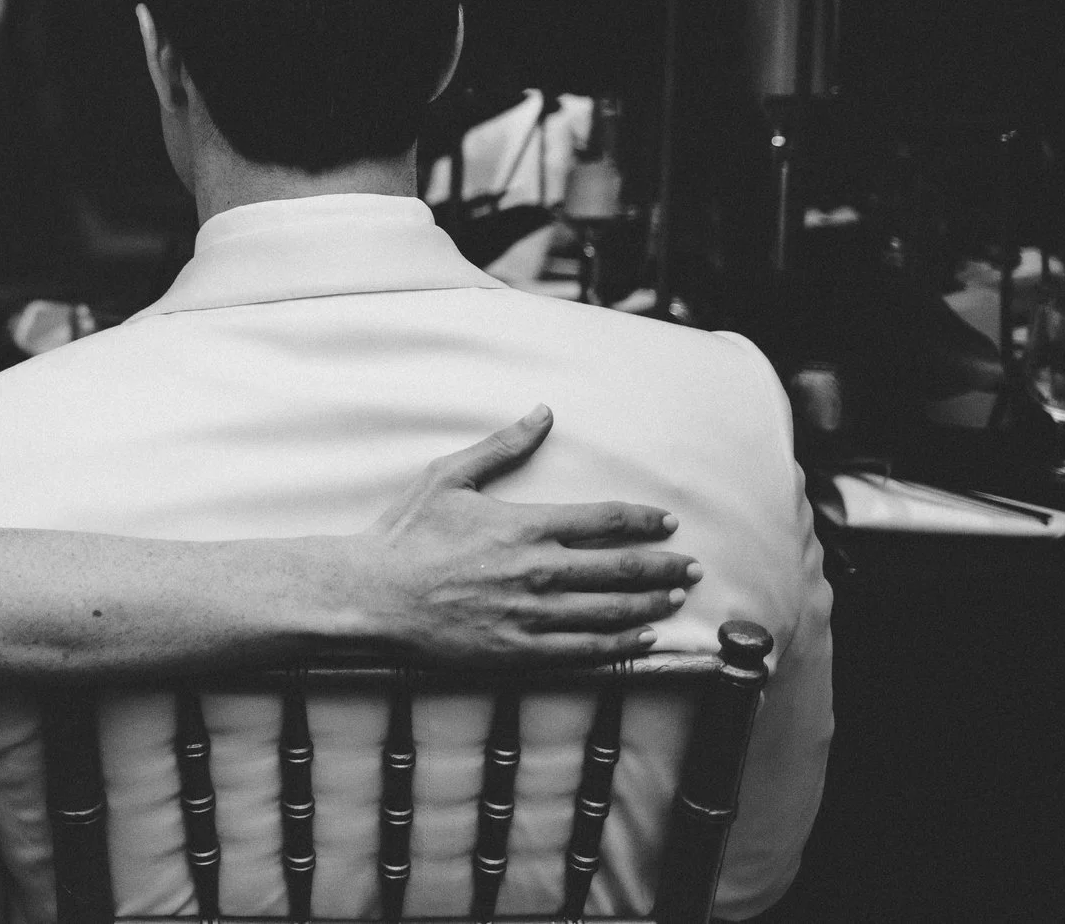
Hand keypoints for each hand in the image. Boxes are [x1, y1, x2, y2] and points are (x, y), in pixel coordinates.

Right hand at [357, 406, 699, 663]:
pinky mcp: (519, 650)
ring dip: (650, 604)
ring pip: (610, 611)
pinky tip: (642, 639)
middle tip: (691, 567)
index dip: (642, 521)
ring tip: (675, 599)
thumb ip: (502, 446)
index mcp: (526, 526)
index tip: (666, 523)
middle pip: (620, 569)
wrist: (373, 595)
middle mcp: (538, 572)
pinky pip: (583, 649)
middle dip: (663, 567)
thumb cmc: (407, 534)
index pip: (604, 521)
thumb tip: (542, 413)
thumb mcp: (450, 476)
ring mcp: (531, 615)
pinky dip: (620, 644)